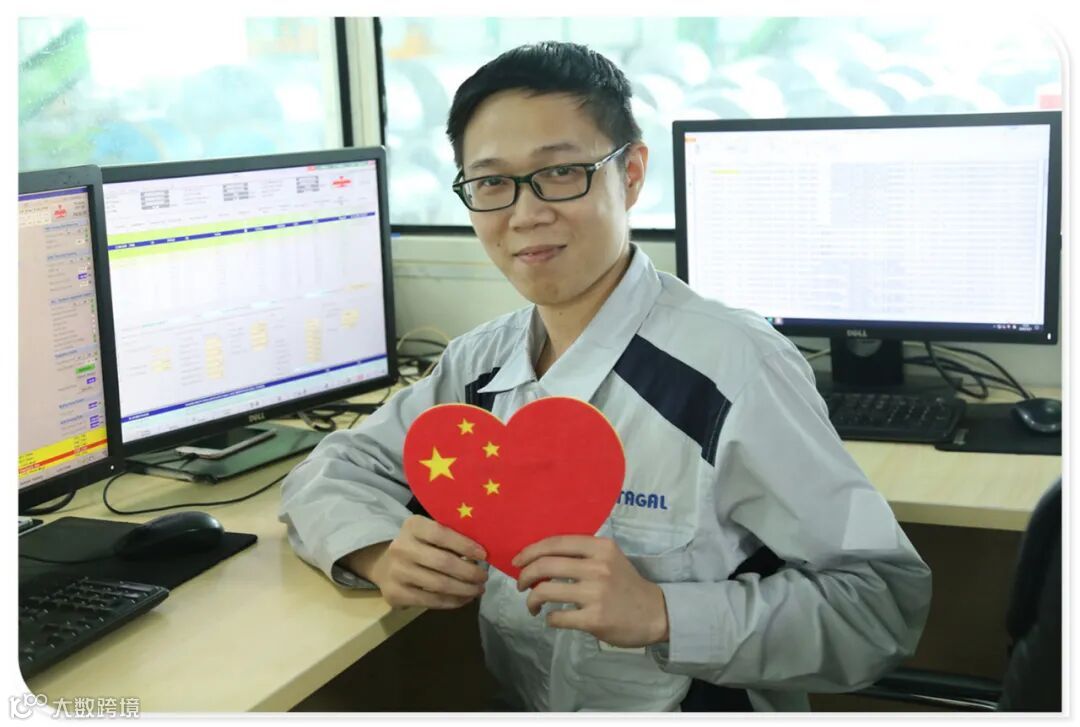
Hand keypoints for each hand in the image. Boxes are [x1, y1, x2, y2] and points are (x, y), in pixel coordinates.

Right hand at [351, 515, 487, 609]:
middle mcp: (401, 547)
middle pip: (443, 562)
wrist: (385, 565)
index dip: (465, 545)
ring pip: (439, 585)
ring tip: (478, 590)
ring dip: (464, 590)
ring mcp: (397, 572)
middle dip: (469, 572)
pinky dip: (452, 601)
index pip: (442, 534)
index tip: (484, 555)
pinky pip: (431, 601)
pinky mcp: (396, 594)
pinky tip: (464, 599)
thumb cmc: (419, 546)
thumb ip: (451, 537)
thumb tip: (482, 553)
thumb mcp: (429, 532)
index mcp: (412, 526)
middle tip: (484, 577)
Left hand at [512, 535, 669, 647]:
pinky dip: (548, 618)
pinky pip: (557, 617)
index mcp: (600, 547)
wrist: (656, 613)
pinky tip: (552, 618)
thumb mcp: (610, 558)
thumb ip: (582, 553)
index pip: (555, 543)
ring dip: (531, 600)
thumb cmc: (626, 584)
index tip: (518, 562)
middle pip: (545, 565)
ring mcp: (595, 593)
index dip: (530, 551)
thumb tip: (541, 556)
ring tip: (532, 605)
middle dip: (525, 576)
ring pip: (545, 591)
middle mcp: (597, 567)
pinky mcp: (594, 619)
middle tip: (521, 584)